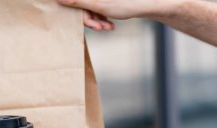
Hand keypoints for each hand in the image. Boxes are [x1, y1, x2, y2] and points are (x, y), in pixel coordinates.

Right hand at [57, 0, 173, 29]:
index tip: (94, 26)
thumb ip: (77, 1)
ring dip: (98, 21)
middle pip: (83, 7)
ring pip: (90, 10)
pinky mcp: (103, 1)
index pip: (76, 4)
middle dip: (92, 20)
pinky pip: (97, 10)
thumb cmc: (125, 3)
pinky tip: (110, 24)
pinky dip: (102, 18)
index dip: (83, 16)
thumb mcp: (98, 4)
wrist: (147, 3)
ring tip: (109, 27)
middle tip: (103, 28)